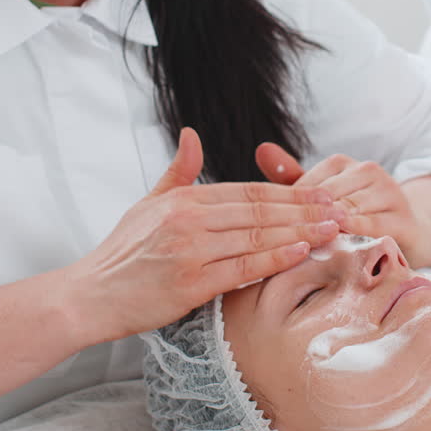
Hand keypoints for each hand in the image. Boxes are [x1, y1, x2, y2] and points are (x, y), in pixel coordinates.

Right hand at [70, 128, 344, 340]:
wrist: (90, 296)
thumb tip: (191, 135)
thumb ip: (178, 171)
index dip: (288, 193)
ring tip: (332, 230)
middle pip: (259, 211)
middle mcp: (188, 221)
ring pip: (256, 237)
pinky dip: (274, 259)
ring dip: (300, 232)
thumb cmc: (122, 253)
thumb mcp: (147, 203)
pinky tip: (301, 252)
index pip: (247, 192)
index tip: (320, 194)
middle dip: (304, 210)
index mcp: (183, 200)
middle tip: (340, 210)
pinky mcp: (190, 284)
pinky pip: (242, 268)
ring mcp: (190, 252)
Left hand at [255, 142, 420, 262]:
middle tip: (278, 244)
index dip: (288, 209)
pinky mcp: (405, 220)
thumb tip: (261, 149)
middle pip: (328, 199)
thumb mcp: (320, 196)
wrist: (407, 231)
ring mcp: (390, 194)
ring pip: (349, 213)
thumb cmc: (352, 215)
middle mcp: (369, 172)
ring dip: (326, 232)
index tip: (267, 231)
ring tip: (302, 250)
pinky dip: (353, 240)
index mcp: (344, 163)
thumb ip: (290, 177)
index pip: (308, 185)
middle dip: (305, 222)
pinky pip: (373, 230)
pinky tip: (336, 251)